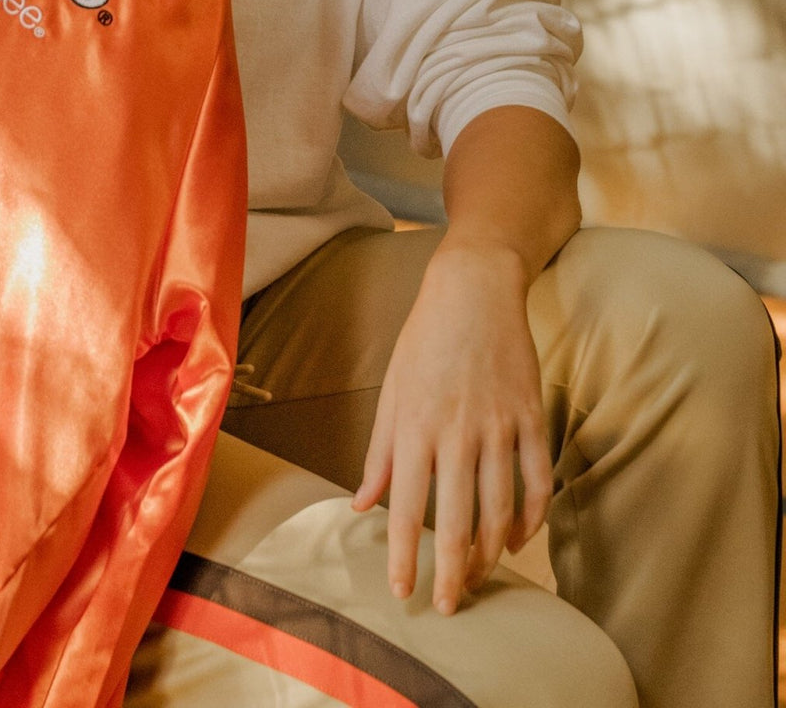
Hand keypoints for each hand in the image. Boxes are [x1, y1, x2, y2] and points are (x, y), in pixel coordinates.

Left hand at [350, 239, 552, 616]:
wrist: (474, 291)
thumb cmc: (424, 342)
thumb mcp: (391, 393)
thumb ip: (379, 454)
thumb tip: (361, 506)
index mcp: (416, 427)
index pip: (408, 507)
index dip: (406, 556)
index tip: (404, 592)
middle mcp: (458, 432)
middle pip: (460, 521)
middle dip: (455, 573)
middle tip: (449, 607)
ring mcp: (500, 425)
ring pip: (502, 509)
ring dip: (492, 553)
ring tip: (481, 577)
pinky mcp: (531, 416)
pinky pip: (538, 480)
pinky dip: (532, 518)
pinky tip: (519, 538)